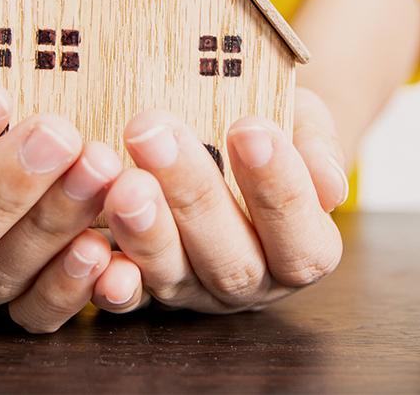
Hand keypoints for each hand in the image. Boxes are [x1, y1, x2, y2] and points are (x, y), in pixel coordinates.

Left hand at [90, 88, 348, 313]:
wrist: (236, 142)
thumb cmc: (274, 129)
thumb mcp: (306, 122)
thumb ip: (319, 147)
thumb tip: (329, 185)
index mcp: (306, 248)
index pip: (301, 233)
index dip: (277, 186)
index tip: (249, 127)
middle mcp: (255, 282)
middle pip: (232, 258)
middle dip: (193, 195)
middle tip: (154, 133)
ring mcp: (198, 292)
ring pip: (175, 276)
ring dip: (146, 231)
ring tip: (123, 181)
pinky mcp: (147, 291)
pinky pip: (126, 297)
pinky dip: (108, 278)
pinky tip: (90, 245)